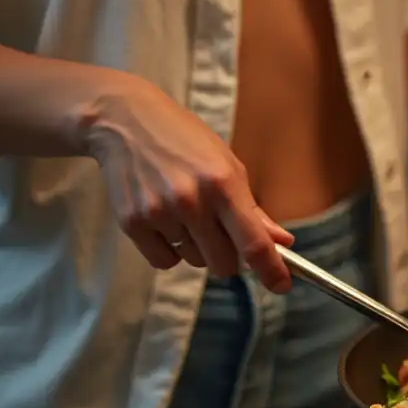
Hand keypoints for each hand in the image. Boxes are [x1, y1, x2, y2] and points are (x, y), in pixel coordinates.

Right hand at [82, 76, 294, 292]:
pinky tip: (163, 219)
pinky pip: (164, 261)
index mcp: (223, 184)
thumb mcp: (226, 165)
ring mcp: (160, 212)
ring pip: (194, 261)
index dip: (271, 270)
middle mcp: (192, 201)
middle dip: (229, 257)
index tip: (282, 286)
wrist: (124, 120)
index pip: (253, 243)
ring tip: (184, 212)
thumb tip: (283, 243)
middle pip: (224, 264)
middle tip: (220, 232)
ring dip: (196, 248)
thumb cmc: (185, 142)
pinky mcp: (132, 222)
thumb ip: (253, 210)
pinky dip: (169, 249)